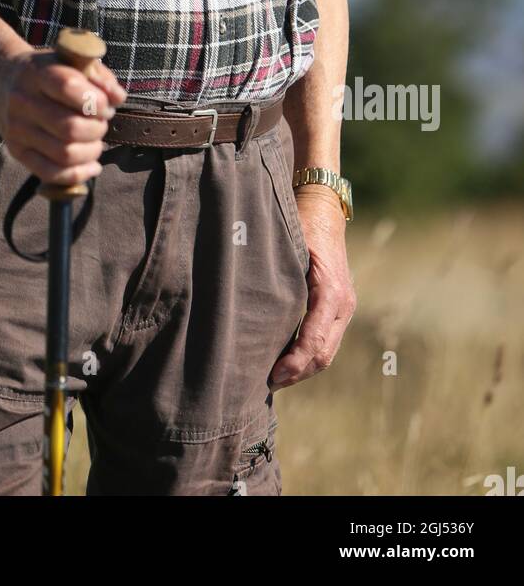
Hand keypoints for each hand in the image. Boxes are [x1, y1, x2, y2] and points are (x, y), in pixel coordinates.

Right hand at [0, 48, 127, 185]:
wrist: (4, 84)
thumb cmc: (49, 73)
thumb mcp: (72, 62)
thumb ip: (99, 77)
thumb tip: (117, 98)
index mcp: (37, 73)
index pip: (68, 87)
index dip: (96, 101)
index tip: (105, 105)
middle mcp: (22, 102)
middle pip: (70, 128)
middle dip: (97, 129)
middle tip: (101, 123)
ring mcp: (17, 130)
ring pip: (65, 154)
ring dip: (91, 151)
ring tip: (95, 141)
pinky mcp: (16, 151)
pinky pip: (51, 173)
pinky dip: (78, 174)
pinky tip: (92, 166)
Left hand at [268, 186, 355, 388]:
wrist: (323, 209)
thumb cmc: (300, 224)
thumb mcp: (288, 246)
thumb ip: (275, 277)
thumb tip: (248, 309)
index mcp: (331, 291)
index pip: (314, 338)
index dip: (294, 362)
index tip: (272, 376)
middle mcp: (343, 303)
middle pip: (324, 353)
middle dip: (297, 373)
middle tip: (268, 384)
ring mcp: (344, 307)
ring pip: (328, 352)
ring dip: (304, 369)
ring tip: (275, 379)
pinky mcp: (340, 308)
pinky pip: (327, 340)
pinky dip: (310, 356)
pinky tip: (288, 361)